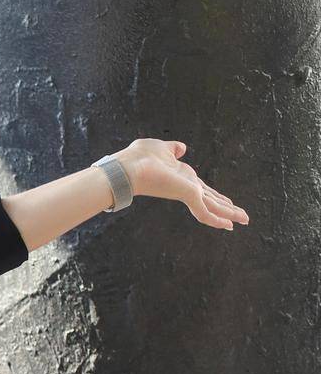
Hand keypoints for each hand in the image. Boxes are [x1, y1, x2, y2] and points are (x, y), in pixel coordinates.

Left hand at [115, 139, 249, 230]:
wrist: (128, 167)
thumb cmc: (139, 157)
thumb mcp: (161, 148)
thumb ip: (173, 149)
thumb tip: (181, 148)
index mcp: (182, 177)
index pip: (204, 189)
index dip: (216, 195)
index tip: (227, 201)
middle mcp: (186, 187)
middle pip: (212, 200)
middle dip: (227, 207)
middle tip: (241, 217)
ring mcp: (187, 193)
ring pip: (213, 207)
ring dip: (230, 213)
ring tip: (245, 220)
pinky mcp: (187, 196)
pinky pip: (205, 212)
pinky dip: (216, 220)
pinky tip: (229, 225)